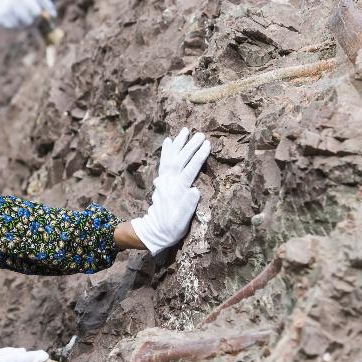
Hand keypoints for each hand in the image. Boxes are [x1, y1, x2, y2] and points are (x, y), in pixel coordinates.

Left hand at [131, 128, 210, 254]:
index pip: (189, 170)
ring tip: (185, 130)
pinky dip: (166, 151)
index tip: (207, 145)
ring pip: (171, 158)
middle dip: (190, 146)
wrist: (154, 231)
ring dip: (178, 144)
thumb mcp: (181, 222)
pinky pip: (163, 162)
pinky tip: (169, 140)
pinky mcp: (162, 180)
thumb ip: (187, 206)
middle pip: (180, 160)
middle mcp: (169, 183)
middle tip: (201, 134)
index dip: (198, 157)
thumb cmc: (171, 228)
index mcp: (177, 191)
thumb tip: (195, 190)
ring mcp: (164, 180)